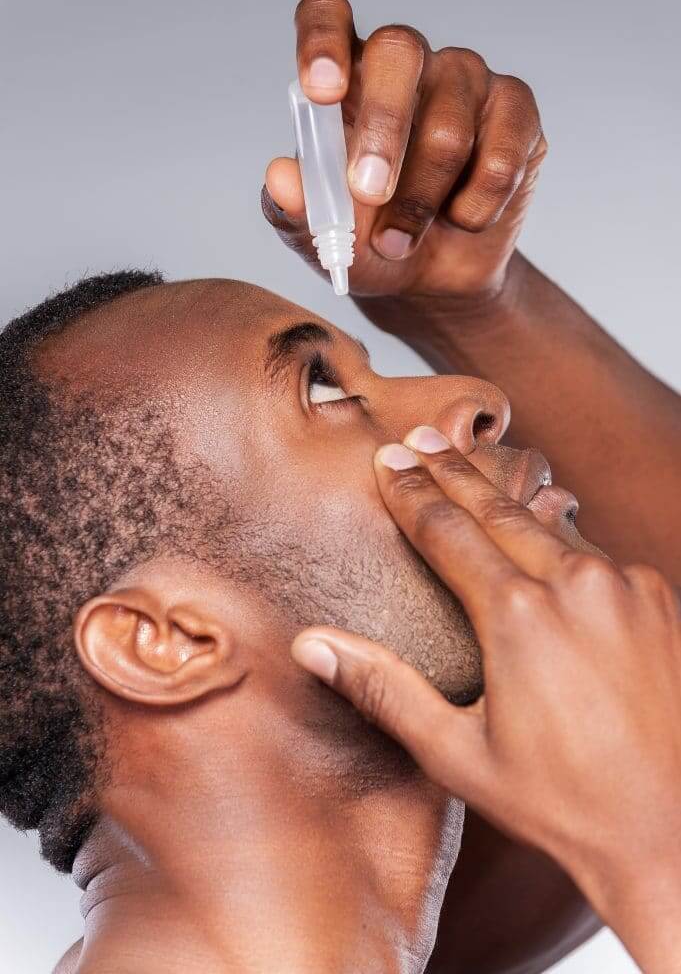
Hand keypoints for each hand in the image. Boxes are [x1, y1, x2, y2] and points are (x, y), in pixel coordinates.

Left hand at [262, 0, 545, 301]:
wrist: (429, 280)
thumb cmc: (368, 242)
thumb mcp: (318, 237)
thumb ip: (294, 208)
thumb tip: (281, 176)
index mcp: (347, 78)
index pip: (328, 16)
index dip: (323, 40)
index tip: (322, 91)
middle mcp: (408, 65)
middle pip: (399, 50)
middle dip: (383, 130)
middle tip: (368, 193)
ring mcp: (466, 82)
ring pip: (449, 127)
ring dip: (421, 203)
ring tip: (402, 241)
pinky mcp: (516, 114)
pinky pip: (500, 159)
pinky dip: (475, 209)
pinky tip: (462, 220)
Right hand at [291, 429, 680, 971]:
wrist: (674, 832)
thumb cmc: (561, 802)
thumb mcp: (457, 753)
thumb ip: (383, 688)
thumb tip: (312, 645)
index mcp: (517, 614)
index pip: (447, 530)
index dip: (411, 492)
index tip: (387, 460)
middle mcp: (575, 583)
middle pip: (498, 509)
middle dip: (453, 470)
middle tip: (422, 437)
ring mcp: (626, 585)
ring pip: (552, 526)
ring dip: (509, 500)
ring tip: (473, 471)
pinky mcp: (660, 598)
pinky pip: (597, 553)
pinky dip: (562, 539)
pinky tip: (545, 532)